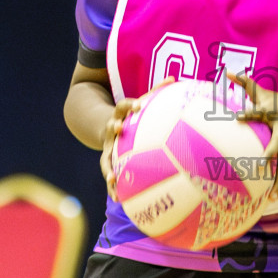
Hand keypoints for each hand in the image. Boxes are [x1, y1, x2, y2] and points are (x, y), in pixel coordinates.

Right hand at [99, 78, 173, 193]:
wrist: (103, 126)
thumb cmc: (131, 117)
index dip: (130, 105)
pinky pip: (110, 175)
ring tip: (112, 178)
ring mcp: (108, 147)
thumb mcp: (140, 103)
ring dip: (108, 167)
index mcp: (121, 114)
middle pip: (111, 127)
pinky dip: (113, 187)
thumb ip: (155, 93)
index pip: (124, 106)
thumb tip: (174, 78)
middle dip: (114, 127)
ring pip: (105, 157)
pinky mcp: (108, 162)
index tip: (137, 106)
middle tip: (118, 128)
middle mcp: (112, 130)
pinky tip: (119, 199)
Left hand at [232, 73, 277, 197]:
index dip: (249, 114)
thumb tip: (227, 71)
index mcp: (271, 113)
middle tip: (264, 162)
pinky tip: (271, 198)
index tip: (237, 117)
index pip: (258, 112)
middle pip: (277, 142)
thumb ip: (245, 83)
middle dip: (271, 152)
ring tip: (270, 196)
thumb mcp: (264, 92)